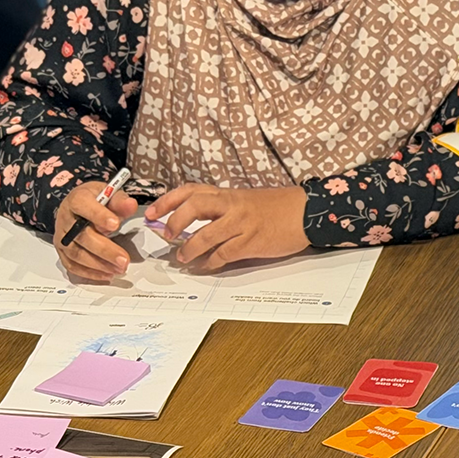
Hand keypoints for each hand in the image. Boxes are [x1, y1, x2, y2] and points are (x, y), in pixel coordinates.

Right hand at [55, 181, 140, 283]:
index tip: (115, 225)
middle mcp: (65, 219)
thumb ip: (119, 201)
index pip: (84, 206)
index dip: (99, 216)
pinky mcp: (62, 252)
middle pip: (82, 236)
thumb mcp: (108, 195)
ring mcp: (62, 238)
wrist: (76, 209)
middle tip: (123, 259)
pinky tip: (107, 274)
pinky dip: (90, 273)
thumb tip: (131, 205)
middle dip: (105, 250)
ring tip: (119, 268)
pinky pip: (73, 266)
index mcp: (76, 200)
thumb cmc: (94, 201)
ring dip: (99, 265)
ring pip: (77, 254)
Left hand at [144, 185, 309, 271]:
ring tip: (182, 257)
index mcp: (227, 193)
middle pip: (194, 206)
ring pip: (205, 235)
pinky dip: (210, 262)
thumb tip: (193, 223)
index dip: (168, 200)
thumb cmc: (276, 207)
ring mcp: (241, 223)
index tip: (152, 212)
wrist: (306, 212)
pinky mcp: (251, 242)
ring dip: (189, 248)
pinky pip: (223, 254)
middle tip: (166, 234)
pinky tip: (205, 266)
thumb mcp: (244, 200)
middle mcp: (232, 205)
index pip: (191, 191)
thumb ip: (220, 208)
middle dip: (175, 221)